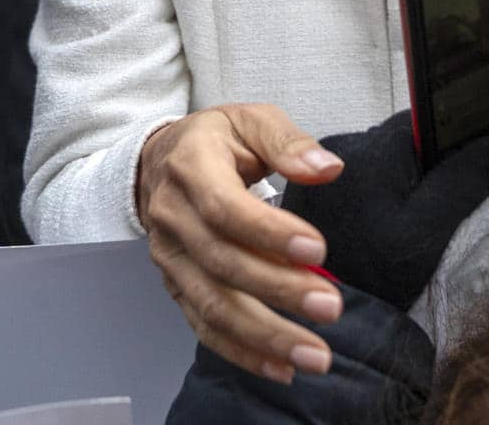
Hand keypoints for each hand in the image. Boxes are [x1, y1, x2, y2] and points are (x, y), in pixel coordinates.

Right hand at [137, 104, 347, 383]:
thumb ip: (288, 142)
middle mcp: (173, 216)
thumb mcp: (251, 120)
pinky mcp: (176, 286)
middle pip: (222, 263)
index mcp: (191, 167)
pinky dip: (242, 352)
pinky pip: (205, 326)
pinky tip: (282, 368)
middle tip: (330, 307)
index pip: (225, 208)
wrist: (158, 159)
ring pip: (212, 305)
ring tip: (313, 354)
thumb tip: (327, 168)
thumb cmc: (216, 140)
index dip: (269, 233)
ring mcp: (170, 257)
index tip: (317, 251)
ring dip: (265, 335)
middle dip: (278, 290)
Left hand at [280, 112, 488, 310]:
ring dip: (395, 186)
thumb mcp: (432, 226)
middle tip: (428, 215)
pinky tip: (373, 232)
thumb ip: (469, 178)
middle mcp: (340, 145)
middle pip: (401, 142)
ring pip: (378, 163)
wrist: (324, 319)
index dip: (452, 146)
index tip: (459, 179)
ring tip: (398, 228)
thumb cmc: (377, 273)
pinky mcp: (312, 194)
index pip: (426, 120)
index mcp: (374, 145)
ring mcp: (320, 169)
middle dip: (421, 171)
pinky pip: (354, 182)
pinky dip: (370, 200)